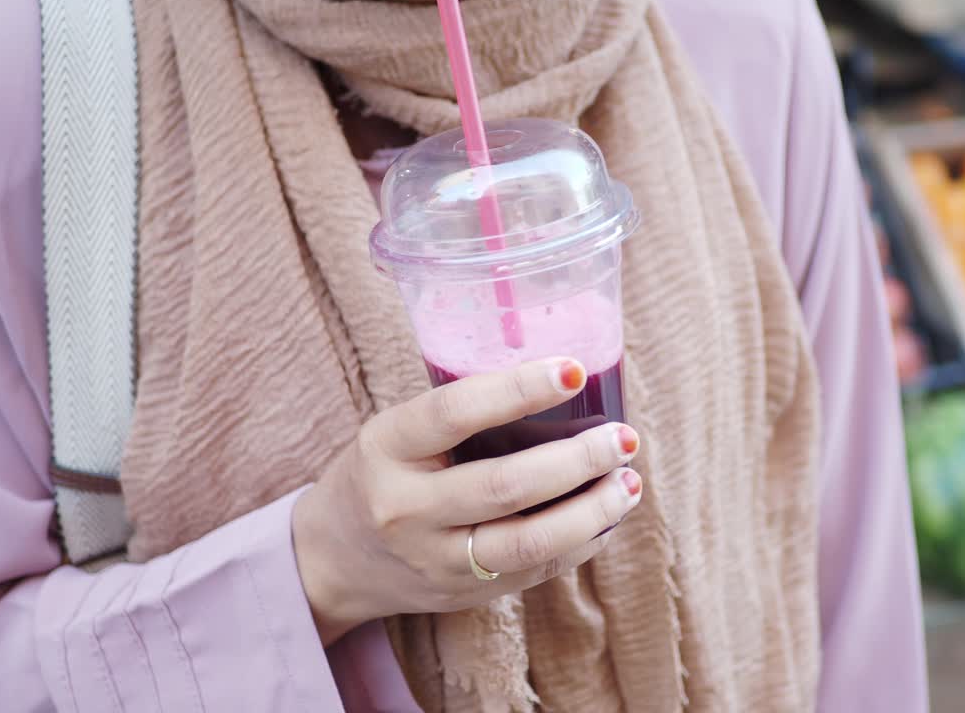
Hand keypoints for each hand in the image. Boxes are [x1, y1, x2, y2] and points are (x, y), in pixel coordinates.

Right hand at [292, 357, 642, 644]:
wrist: (334, 560)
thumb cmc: (383, 473)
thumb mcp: (396, 432)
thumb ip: (459, 416)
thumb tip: (563, 382)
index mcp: (388, 449)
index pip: (455, 413)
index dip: (520, 389)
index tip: (575, 370)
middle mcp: (407, 509)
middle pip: (505, 486)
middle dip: (578, 460)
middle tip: (624, 438)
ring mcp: (436, 560)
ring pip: (529, 542)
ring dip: (592, 512)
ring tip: (630, 483)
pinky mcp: (464, 593)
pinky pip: (535, 570)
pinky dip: (581, 542)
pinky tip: (606, 516)